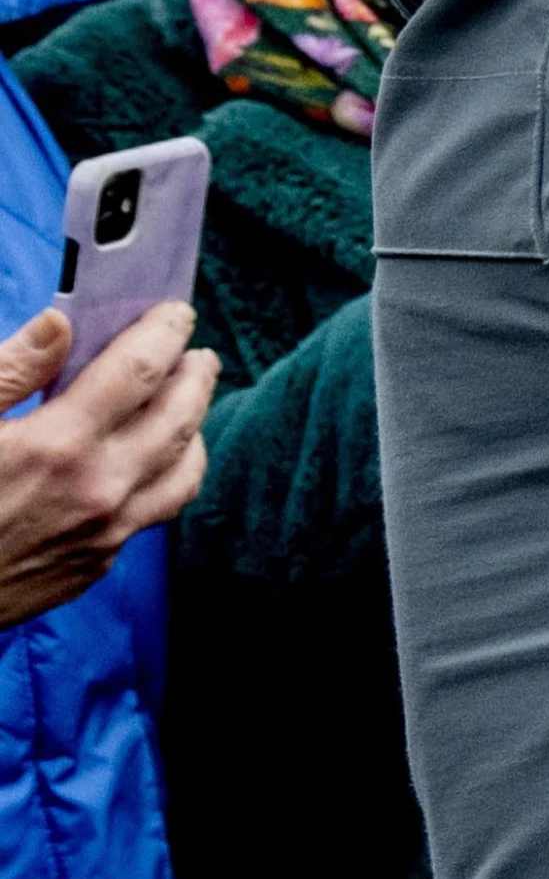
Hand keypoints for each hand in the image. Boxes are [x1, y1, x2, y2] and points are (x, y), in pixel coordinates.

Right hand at [0, 303, 216, 626]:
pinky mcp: (95, 564)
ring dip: (195, 430)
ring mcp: (103, 533)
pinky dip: (167, 476)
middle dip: (197, 379)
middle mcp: (96, 490)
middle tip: (200, 355)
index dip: (165, 333)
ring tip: (190, 405)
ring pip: (183, 473)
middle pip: (179, 420)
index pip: (140, 371)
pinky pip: (154, 512)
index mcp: (57, 445)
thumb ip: (10, 371)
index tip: (176, 313)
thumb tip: (60, 324)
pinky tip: (153, 463)